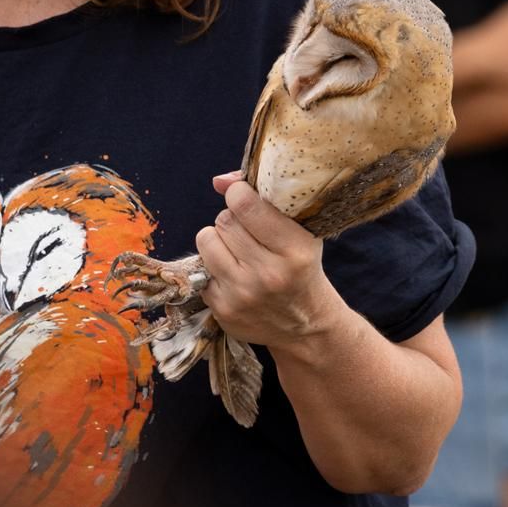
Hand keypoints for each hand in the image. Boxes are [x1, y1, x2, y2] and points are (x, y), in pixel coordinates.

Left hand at [195, 177, 337, 351]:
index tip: (243, 197)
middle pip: (224, 220)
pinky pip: (201, 268)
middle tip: (248, 231)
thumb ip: (262, 199)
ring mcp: (243, 295)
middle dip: (232, 218)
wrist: (305, 325)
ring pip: (206, 240)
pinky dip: (215, 267)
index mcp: (294, 249)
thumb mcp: (299, 231)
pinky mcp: (223, 310)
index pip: (245, 204)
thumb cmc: (300, 267)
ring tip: (238, 250)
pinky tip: (235, 275)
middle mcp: (269, 274)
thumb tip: (220, 181)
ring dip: (218, 240)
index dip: (238, 193)